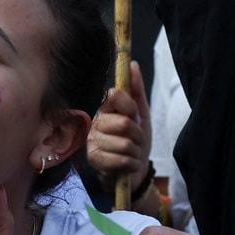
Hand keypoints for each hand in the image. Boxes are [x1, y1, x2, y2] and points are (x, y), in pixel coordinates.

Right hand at [86, 61, 151, 191]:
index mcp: (105, 108)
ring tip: (131, 154)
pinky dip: (131, 164)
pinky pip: (121, 160)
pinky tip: (127, 164)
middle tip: (136, 140)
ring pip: (124, 144)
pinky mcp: (93, 159)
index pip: (115, 95)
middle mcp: (95, 122)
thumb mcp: (142, 114)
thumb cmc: (137, 141)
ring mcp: (92, 141)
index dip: (131, 107)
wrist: (136, 170)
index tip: (135, 116)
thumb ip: (137, 90)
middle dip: (137, 135)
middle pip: (124, 123)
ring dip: (135, 152)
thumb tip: (132, 65)